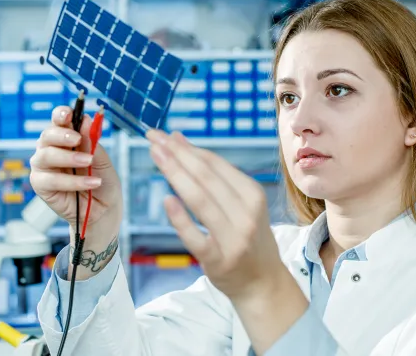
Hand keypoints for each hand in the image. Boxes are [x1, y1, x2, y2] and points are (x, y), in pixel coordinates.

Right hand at [30, 106, 122, 278]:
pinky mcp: (41, 186)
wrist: (105, 211)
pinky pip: (50, 179)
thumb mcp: (102, 160)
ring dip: (68, 158)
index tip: (69, 113)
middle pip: (47, 135)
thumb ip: (92, 141)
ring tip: (89, 163)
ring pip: (44, 155)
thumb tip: (86, 119)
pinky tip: (90, 183)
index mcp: (66, 139)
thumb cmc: (103, 183)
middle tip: (78, 139)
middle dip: (61, 135)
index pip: (58, 120)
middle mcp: (51, 150)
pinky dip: (72, 180)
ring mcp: (44, 168)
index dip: (60, 114)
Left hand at [145, 129, 282, 300]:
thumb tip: (178, 139)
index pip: (215, 164)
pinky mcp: (218, 260)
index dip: (187, 147)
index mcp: (252, 194)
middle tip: (153, 138)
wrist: (262, 281)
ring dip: (175, 174)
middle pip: (206, 177)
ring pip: (200, 201)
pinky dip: (180, 218)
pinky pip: (195, 236)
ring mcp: (233, 238)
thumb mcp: (241, 202)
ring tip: (155, 156)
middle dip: (177, 154)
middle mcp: (246, 213)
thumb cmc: (246, 235)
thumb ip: (211, 174)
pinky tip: (166, 200)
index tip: (164, 135)